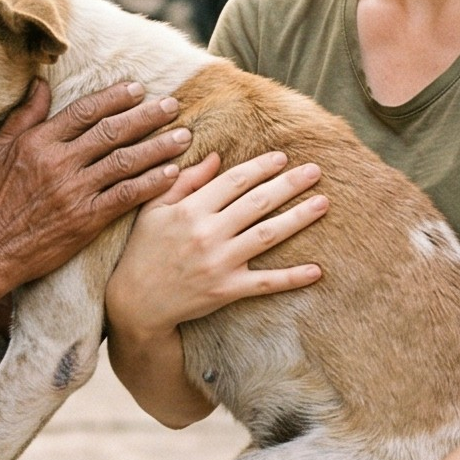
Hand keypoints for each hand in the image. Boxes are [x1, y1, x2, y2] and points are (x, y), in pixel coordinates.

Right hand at [0, 81, 189, 298]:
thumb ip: (23, 117)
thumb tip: (40, 83)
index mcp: (38, 143)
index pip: (84, 111)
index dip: (115, 97)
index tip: (138, 89)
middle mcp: (59, 163)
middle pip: (112, 131)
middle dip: (146, 116)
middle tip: (172, 105)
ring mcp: (75, 192)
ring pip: (126, 161)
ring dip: (158, 147)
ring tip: (182, 136)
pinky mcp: (86, 220)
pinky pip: (126, 196)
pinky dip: (151, 183)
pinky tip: (172, 174)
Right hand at [106, 151, 325, 342]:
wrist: (136, 303)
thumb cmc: (143, 250)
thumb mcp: (154, 209)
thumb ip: (184, 181)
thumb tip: (215, 156)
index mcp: (190, 210)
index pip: (234, 181)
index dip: (261, 167)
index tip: (283, 157)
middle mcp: (208, 233)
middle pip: (257, 203)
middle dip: (289, 184)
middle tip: (315, 170)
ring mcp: (220, 263)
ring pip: (267, 235)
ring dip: (298, 218)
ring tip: (323, 203)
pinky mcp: (227, 290)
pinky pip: (265, 283)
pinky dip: (291, 278)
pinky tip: (316, 270)